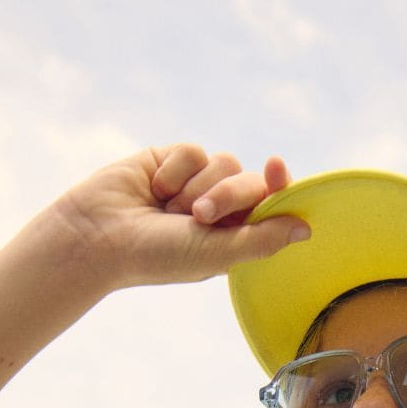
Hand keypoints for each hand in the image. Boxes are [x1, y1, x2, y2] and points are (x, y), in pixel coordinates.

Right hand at [48, 144, 309, 291]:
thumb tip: (306, 229)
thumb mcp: (216, 253)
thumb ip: (261, 240)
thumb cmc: (158, 256)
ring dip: (198, 187)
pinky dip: (175, 171)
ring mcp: (197, 184)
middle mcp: (221, 210)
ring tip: (170, 209)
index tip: (276, 170)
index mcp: (236, 237)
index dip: (280, 188)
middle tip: (197, 217)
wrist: (99, 236)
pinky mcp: (172, 162)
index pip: (273, 206)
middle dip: (226, 196)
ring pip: (225, 162)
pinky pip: (193, 151)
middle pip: (251, 182)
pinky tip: (154, 189)